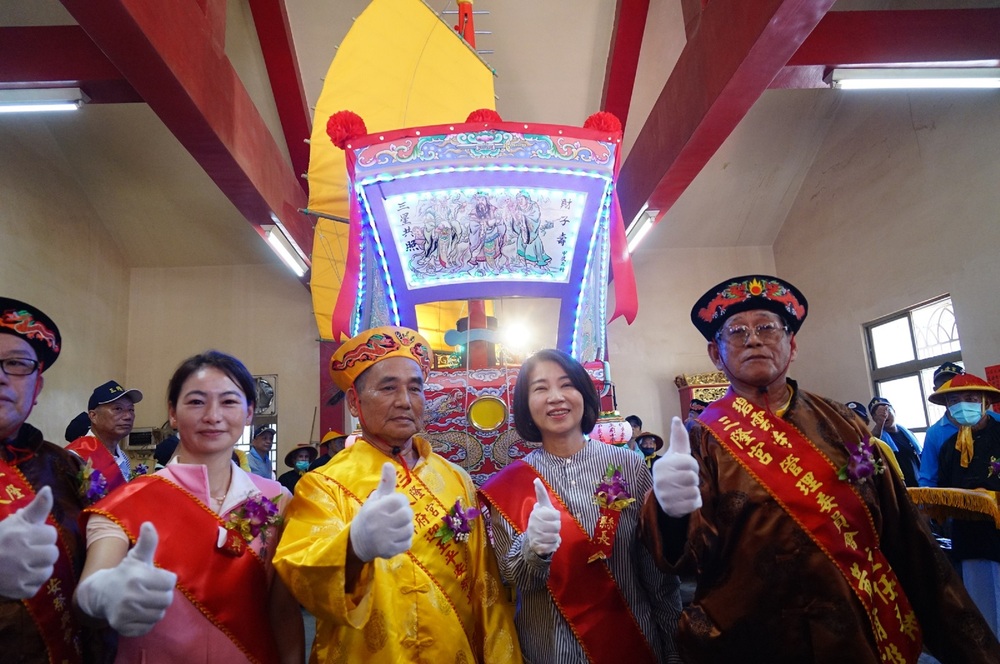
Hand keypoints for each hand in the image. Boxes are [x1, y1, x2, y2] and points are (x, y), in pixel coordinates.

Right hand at [0, 486, 58, 598]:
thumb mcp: (15, 521)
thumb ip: (37, 508)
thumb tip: (49, 489)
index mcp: (21, 536)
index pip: (51, 534)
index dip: (42, 535)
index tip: (30, 537)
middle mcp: (21, 556)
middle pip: (52, 553)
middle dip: (43, 551)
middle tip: (28, 551)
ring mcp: (19, 576)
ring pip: (47, 571)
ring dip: (39, 567)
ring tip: (24, 563)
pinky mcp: (17, 591)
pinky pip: (36, 587)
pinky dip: (30, 582)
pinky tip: (18, 576)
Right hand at [76, 522, 176, 636]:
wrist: (100, 594)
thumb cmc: (125, 573)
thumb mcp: (136, 557)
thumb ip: (147, 542)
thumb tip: (148, 524)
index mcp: (137, 577)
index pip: (170, 581)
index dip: (166, 579)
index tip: (156, 577)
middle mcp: (131, 597)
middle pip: (167, 599)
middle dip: (162, 594)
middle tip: (152, 590)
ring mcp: (126, 614)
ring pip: (159, 614)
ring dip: (156, 608)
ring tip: (146, 600)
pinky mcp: (124, 627)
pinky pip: (148, 627)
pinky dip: (147, 621)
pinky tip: (139, 612)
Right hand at [350, 463, 413, 561]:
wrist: (358, 541)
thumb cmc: (370, 516)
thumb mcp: (375, 498)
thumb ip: (386, 482)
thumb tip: (389, 463)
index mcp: (377, 509)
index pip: (401, 500)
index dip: (399, 502)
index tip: (392, 505)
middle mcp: (381, 524)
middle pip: (407, 514)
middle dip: (403, 514)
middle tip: (394, 516)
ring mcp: (386, 539)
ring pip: (409, 529)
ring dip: (405, 527)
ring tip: (394, 527)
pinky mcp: (391, 551)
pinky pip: (408, 542)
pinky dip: (404, 540)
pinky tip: (394, 537)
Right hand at [525, 478, 560, 556]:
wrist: (532, 540)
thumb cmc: (541, 520)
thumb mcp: (542, 506)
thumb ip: (541, 493)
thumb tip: (536, 479)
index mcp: (536, 513)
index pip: (555, 515)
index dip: (556, 517)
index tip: (551, 516)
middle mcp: (534, 524)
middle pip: (557, 526)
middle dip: (556, 528)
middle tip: (551, 528)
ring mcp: (535, 536)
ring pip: (556, 537)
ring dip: (555, 537)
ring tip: (550, 535)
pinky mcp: (538, 547)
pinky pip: (553, 546)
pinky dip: (554, 545)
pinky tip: (549, 543)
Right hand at [653, 417, 702, 517]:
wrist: (664, 497)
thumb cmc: (673, 471)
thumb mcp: (676, 454)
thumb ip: (678, 438)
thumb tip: (676, 418)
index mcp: (662, 464)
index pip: (690, 463)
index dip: (692, 465)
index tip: (686, 468)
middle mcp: (660, 480)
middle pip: (692, 477)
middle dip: (693, 479)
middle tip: (685, 480)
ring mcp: (665, 496)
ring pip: (694, 491)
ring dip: (694, 491)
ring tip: (684, 490)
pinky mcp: (672, 509)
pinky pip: (694, 504)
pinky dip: (694, 502)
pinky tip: (685, 500)